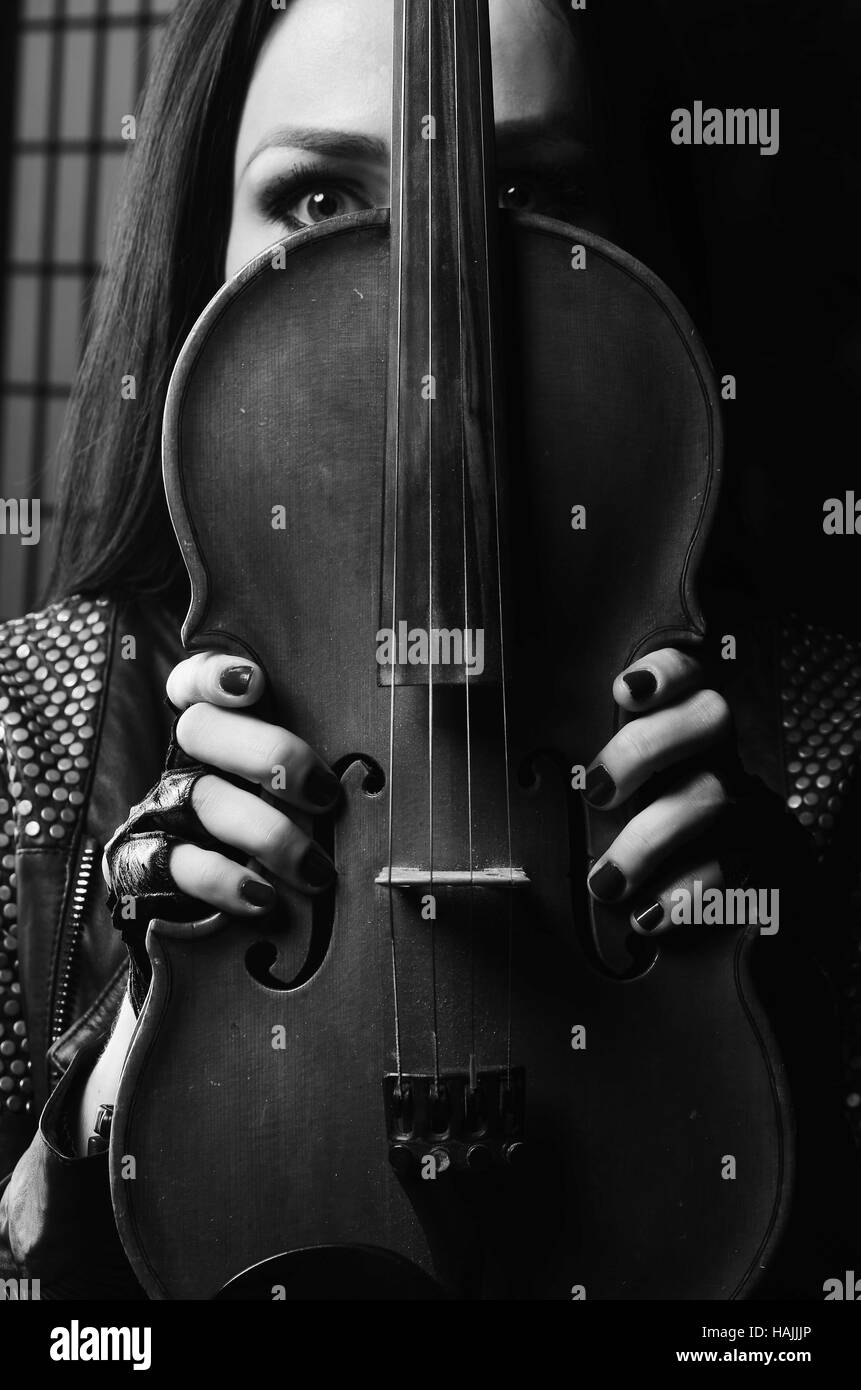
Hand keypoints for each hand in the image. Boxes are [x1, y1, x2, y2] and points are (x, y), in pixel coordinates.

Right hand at [103, 651, 338, 919]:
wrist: (230, 924)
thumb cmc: (297, 832)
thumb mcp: (313, 785)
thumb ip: (331, 758)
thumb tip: (391, 751)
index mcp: (223, 730)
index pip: (194, 682)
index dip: (214, 673)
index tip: (254, 682)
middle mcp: (187, 763)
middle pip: (202, 729)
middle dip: (268, 754)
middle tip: (325, 793)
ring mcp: (165, 813)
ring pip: (202, 799)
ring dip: (267, 833)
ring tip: (318, 870)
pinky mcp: (147, 868)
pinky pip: (177, 864)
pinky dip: (222, 879)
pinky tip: (263, 897)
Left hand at [583, 648, 731, 935]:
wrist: (666, 886)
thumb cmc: (604, 810)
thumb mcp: (578, 765)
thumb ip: (555, 734)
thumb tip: (471, 708)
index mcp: (673, 714)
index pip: (686, 669)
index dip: (664, 671)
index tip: (623, 689)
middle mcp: (708, 748)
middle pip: (709, 718)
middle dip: (648, 748)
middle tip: (594, 791)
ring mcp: (730, 797)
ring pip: (713, 796)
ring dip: (653, 838)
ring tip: (604, 881)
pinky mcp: (741, 853)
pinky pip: (728, 868)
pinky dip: (688, 893)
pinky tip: (649, 916)